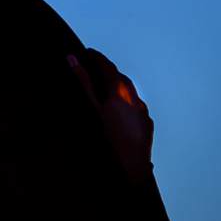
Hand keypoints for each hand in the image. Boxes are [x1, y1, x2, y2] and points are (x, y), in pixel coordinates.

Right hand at [69, 48, 153, 182]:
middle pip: (122, 79)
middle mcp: (134, 100)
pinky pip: (138, 108)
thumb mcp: (89, 109)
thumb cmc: (107, 140)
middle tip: (95, 68)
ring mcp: (143, 114)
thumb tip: (72, 59)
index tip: (89, 51)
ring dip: (120, 87)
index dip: (98, 57)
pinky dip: (128, 103)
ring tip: (107, 89)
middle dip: (109, 71)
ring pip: (132, 94)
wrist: (131, 169)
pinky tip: (122, 111)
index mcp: (119, 94)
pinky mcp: (147, 126)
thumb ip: (82, 83)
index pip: (108, 68)